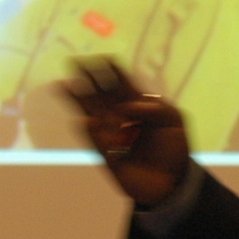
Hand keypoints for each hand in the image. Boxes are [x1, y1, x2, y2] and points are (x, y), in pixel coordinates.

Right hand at [58, 60, 190, 206]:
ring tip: (64, 85)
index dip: (110, 69)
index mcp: (134, 103)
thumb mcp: (174, 120)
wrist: (173, 180)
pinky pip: (96, 142)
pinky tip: (84, 121)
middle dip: (87, 78)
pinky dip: (91, 132)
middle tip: (73, 62)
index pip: (119, 82)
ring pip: (90, 113)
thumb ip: (156, 108)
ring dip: (77, 100)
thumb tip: (128, 107)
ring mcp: (111, 134)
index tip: (101, 58)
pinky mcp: (107, 155)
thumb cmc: (175, 146)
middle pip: (99, 93)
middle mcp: (119, 116)